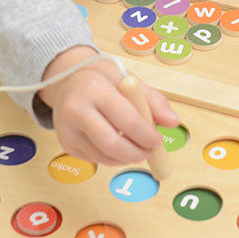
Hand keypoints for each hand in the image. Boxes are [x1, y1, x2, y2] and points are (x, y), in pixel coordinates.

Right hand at [38, 45, 179, 165]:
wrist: (66, 80)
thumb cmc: (100, 79)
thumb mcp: (127, 79)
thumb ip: (153, 100)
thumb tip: (173, 121)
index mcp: (95, 87)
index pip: (126, 119)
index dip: (146, 135)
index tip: (157, 140)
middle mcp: (76, 108)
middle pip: (112, 144)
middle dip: (137, 153)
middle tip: (149, 151)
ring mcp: (67, 128)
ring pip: (104, 156)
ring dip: (126, 158)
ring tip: (135, 148)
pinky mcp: (65, 142)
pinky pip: (95, 159)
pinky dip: (112, 158)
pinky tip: (118, 146)